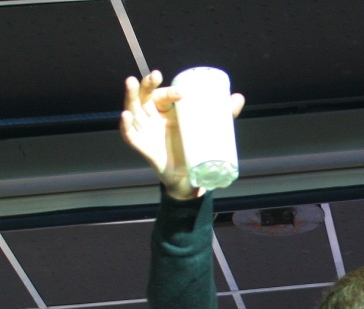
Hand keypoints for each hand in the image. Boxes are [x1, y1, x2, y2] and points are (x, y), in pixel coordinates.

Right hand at [120, 70, 244, 200]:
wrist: (190, 179)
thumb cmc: (196, 150)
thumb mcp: (211, 130)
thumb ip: (224, 114)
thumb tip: (238, 97)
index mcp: (167, 111)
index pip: (163, 95)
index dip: (170, 90)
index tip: (183, 94)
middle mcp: (153, 118)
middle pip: (145, 96)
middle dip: (146, 84)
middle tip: (155, 75)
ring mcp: (145, 130)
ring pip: (133, 109)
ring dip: (130, 95)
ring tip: (131, 81)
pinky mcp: (141, 146)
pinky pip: (129, 135)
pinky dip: (125, 126)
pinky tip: (125, 116)